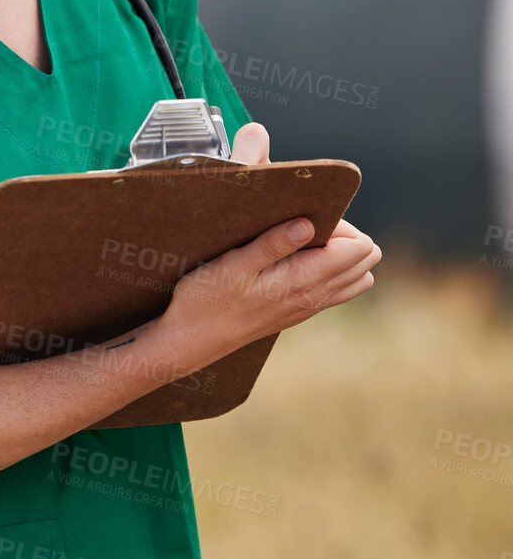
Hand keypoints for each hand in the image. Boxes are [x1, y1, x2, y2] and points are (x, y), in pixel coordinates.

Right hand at [163, 121, 380, 361]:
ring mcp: (310, 307)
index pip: (359, 247)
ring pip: (358, 278)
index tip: (304, 218)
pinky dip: (331, 271)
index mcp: (304, 280)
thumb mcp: (234, 264)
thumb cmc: (207, 299)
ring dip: (341, 255)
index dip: (339, 224)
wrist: (192, 339)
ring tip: (302, 245)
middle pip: (366, 260)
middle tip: (303, 228)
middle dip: (345, 236)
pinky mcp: (300, 312)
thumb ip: (273, 244)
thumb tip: (309, 224)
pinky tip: (295, 263)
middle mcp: (315, 296)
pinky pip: (338, 291)